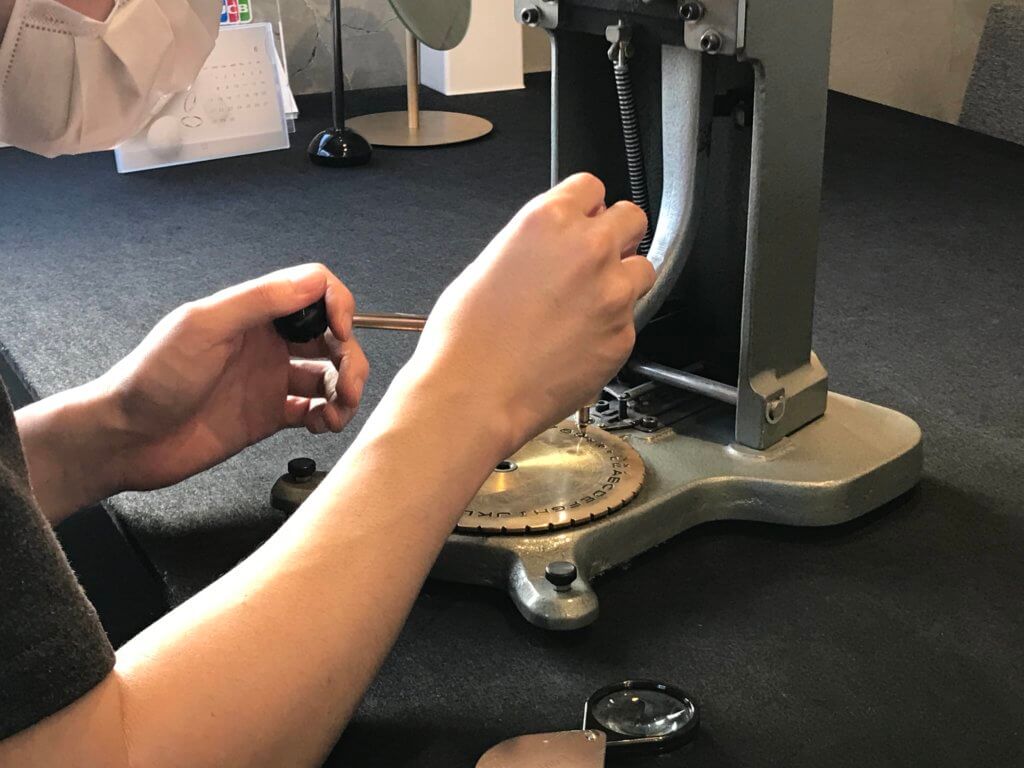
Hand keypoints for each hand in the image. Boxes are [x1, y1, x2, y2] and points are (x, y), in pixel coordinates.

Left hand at [98, 264, 368, 491]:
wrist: (127, 439)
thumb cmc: (152, 379)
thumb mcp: (203, 327)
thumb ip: (260, 301)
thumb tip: (314, 281)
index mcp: (252, 313)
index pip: (315, 292)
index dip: (338, 307)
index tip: (342, 333)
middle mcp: (267, 342)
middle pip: (331, 336)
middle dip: (351, 358)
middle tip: (349, 387)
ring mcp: (270, 379)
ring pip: (330, 375)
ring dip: (345, 390)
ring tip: (337, 412)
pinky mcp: (269, 416)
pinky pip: (314, 410)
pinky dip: (328, 416)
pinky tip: (321, 425)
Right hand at [399, 173, 653, 456]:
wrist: (474, 395)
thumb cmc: (466, 340)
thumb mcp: (488, 265)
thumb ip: (534, 245)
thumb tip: (552, 247)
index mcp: (548, 221)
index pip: (592, 187)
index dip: (587, 207)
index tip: (585, 220)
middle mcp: (588, 250)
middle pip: (632, 218)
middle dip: (617, 234)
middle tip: (599, 256)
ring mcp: (612, 294)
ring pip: (642, 269)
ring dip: (622, 279)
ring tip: (590, 304)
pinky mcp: (623, 336)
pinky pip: (631, 320)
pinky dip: (612, 327)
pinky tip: (579, 341)